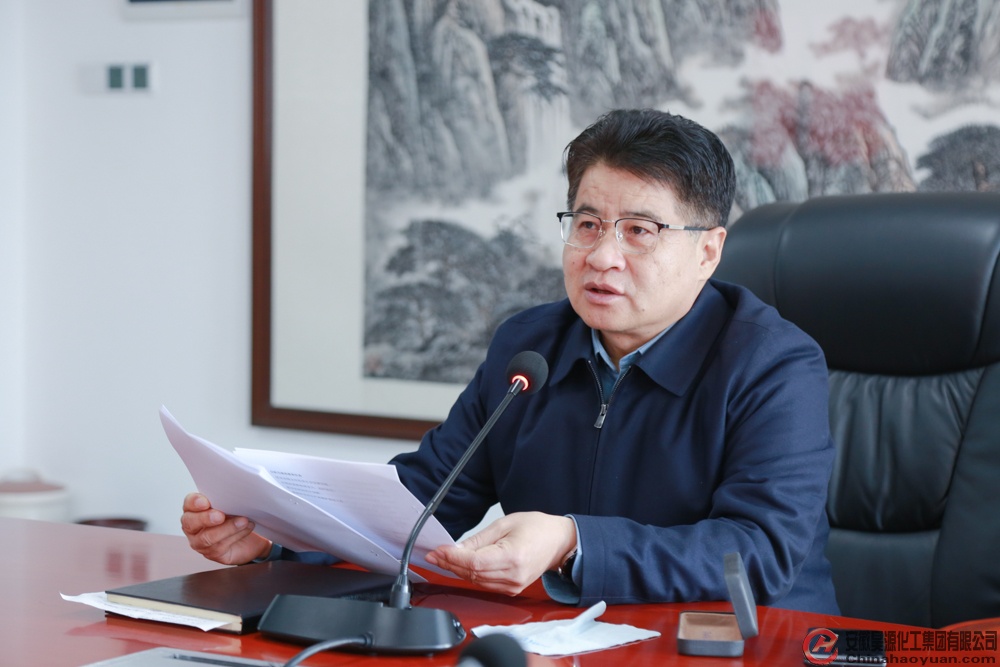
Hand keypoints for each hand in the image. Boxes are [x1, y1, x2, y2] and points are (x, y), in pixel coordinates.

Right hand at [180, 492, 271, 564]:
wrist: (250, 535)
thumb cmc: (236, 514)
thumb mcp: (232, 503)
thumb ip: (226, 499)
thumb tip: (235, 494)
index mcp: (194, 509)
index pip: (189, 503)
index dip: (194, 502)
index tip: (206, 502)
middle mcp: (193, 526)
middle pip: (190, 523)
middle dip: (205, 518)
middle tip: (220, 516)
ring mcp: (200, 542)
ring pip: (207, 537)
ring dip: (228, 528)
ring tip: (243, 521)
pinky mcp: (213, 553)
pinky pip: (220, 546)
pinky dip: (236, 535)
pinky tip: (247, 528)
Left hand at [425, 512, 576, 595]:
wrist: (558, 541)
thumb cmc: (537, 528)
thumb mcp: (505, 524)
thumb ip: (479, 539)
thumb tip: (456, 548)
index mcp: (513, 557)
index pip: (474, 563)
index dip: (452, 558)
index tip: (438, 550)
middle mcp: (513, 576)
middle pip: (472, 574)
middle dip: (450, 564)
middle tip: (435, 554)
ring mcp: (513, 585)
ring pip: (476, 581)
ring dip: (457, 570)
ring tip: (443, 558)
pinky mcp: (512, 589)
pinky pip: (485, 584)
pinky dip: (471, 575)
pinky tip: (461, 566)